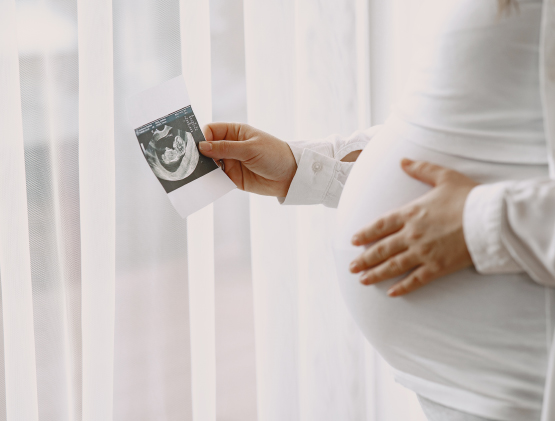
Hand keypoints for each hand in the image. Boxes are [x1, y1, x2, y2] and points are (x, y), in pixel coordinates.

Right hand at [200, 123, 296, 196]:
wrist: (290, 176)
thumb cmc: (274, 155)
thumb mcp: (250, 149)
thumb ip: (226, 148)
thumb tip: (202, 147)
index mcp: (235, 132)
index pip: (211, 130)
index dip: (202, 137)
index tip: (195, 146)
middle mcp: (230, 146)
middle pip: (207, 148)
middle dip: (199, 154)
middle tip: (190, 161)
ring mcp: (231, 162)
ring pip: (209, 164)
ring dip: (203, 168)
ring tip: (194, 174)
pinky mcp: (232, 178)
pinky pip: (217, 178)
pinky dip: (210, 180)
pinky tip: (204, 183)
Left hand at [349, 159, 478, 296]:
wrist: (490, 219)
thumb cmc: (468, 196)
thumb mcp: (443, 176)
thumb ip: (421, 169)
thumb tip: (403, 161)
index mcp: (411, 213)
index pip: (380, 225)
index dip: (365, 234)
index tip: (353, 241)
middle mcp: (412, 234)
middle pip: (382, 249)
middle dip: (365, 259)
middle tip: (351, 267)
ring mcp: (423, 252)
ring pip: (393, 266)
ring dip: (376, 274)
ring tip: (362, 280)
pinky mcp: (437, 267)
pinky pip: (415, 280)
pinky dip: (402, 287)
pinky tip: (391, 293)